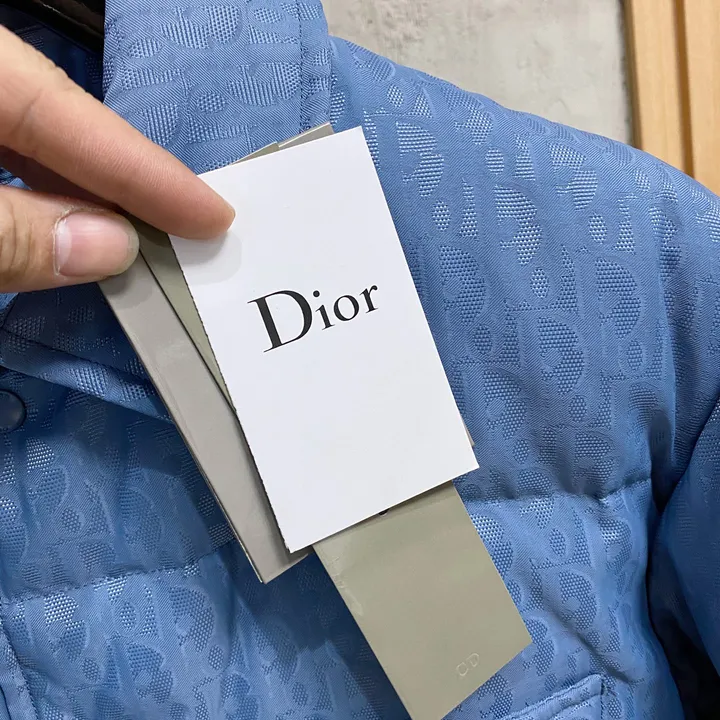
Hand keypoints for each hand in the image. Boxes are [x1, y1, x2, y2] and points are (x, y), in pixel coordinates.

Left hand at [0, 26, 234, 292]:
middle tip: (186, 231)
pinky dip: (31, 196)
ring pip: (18, 139)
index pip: (61, 106)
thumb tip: (111, 247)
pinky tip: (63, 223)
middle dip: (118, 179)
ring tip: (136, 236)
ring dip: (77, 191)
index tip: (213, 216)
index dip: (143, 168)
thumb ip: (9, 233)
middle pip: (47, 115)